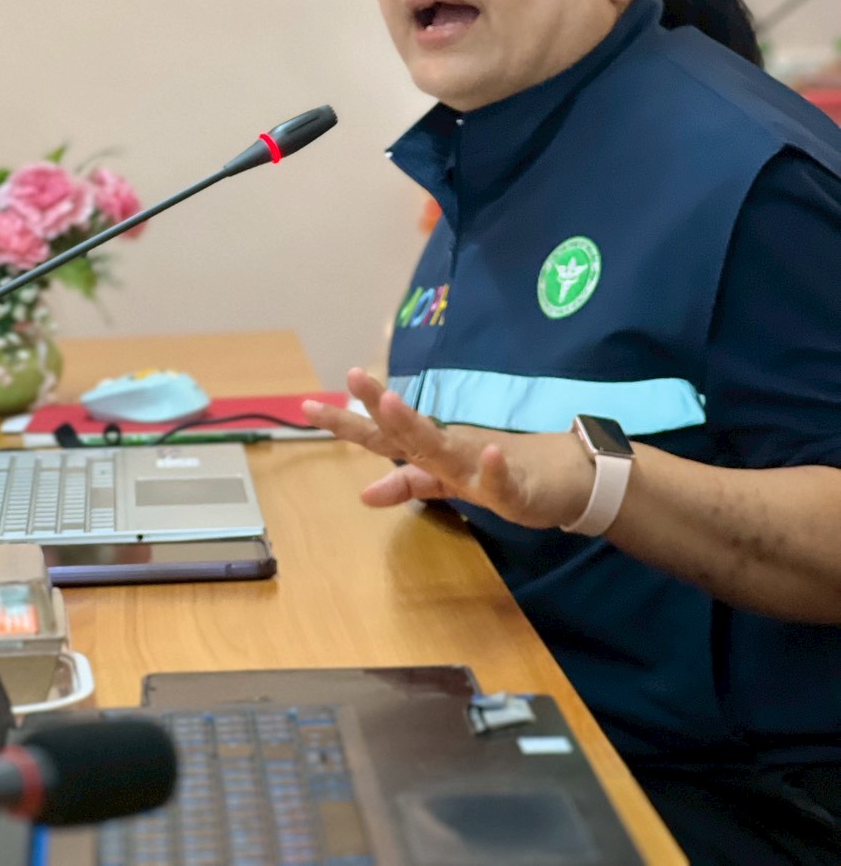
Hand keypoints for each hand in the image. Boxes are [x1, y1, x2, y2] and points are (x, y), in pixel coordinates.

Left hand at [303, 368, 591, 529]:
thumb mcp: (448, 483)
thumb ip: (409, 485)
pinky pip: (502, 477)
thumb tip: (362, 494)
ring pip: (445, 444)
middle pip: (408, 429)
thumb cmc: (501, 472)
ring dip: (419, 424)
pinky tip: (488, 452)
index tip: (307, 407)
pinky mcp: (515, 485)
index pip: (381, 436)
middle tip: (352, 378)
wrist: (564, 476)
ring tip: (392, 403)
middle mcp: (450, 448)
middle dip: (379, 407)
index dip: (346, 423)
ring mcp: (480, 463)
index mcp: (432, 450)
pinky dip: (494, 466)